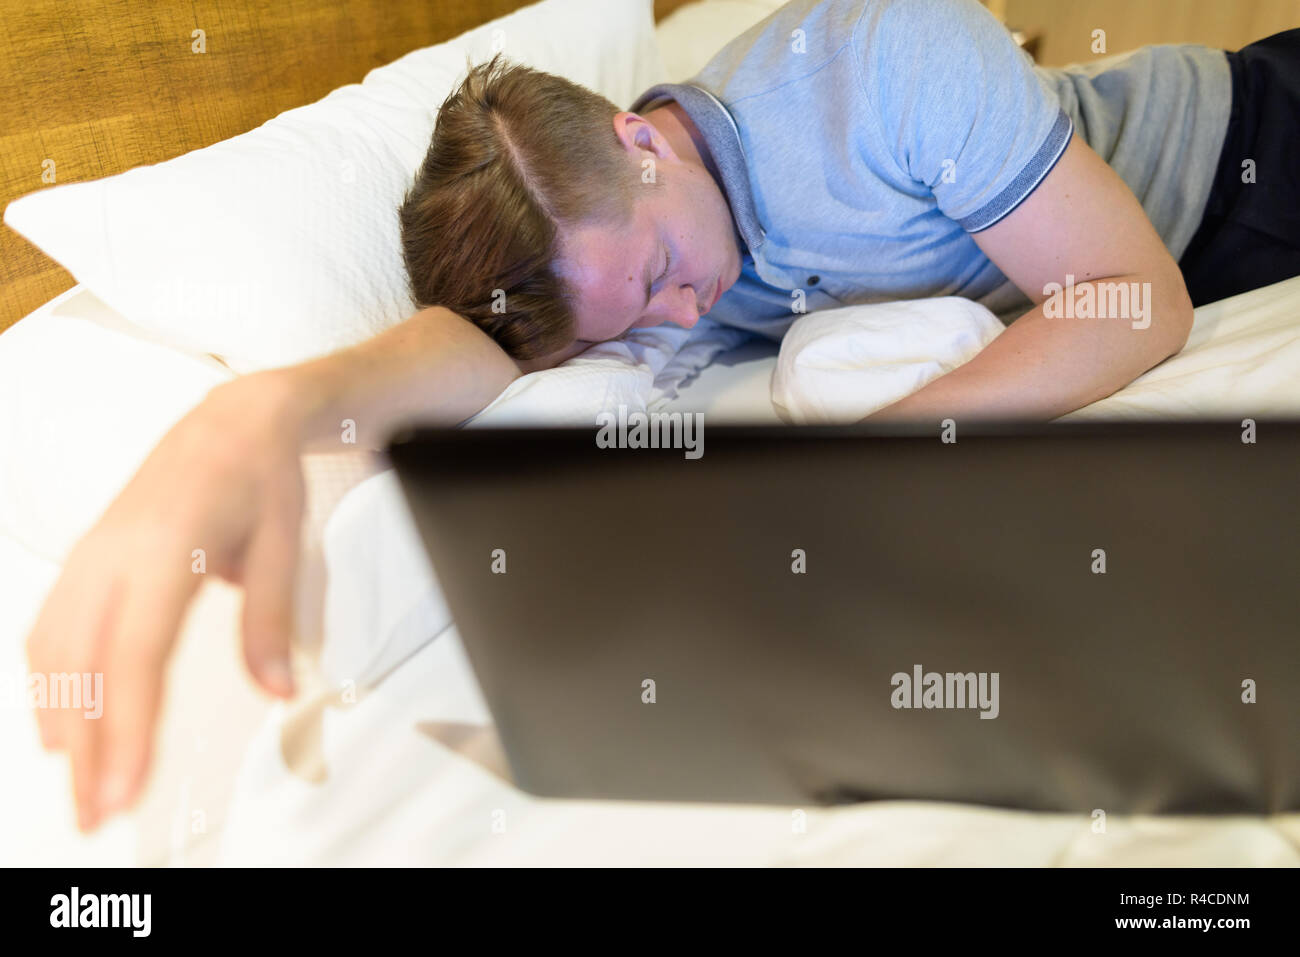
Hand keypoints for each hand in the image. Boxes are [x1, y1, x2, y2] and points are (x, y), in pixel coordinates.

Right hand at [24, 371, 306, 831]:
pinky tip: (60, 722)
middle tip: (96, 812)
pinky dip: (50, 683)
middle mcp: (113, 554)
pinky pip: (50, 628)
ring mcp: (90, 555)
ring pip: (55, 652)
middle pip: (84, 667)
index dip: (126, 728)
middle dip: (87, 749)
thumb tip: (278, 689)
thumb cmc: (259, 476)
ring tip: (80, 784)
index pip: (136, 656)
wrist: (232, 420)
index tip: (123, 786)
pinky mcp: (85, 558)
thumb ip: (269, 622)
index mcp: (164, 547)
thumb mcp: (283, 545)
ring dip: (62, 723)